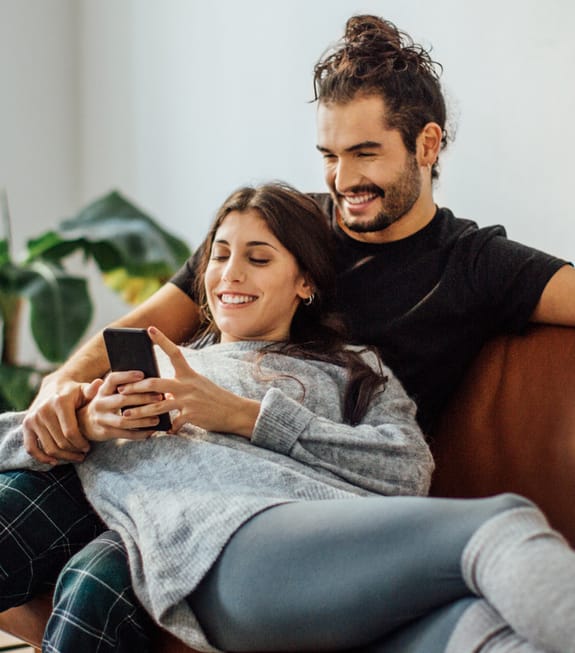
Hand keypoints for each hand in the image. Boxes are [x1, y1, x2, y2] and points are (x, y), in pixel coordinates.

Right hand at [22, 375, 96, 463]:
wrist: (53, 386)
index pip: (70, 432)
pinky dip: (41, 458)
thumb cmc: (74, 392)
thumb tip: (100, 383)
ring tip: (75, 457)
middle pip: (60, 442)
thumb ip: (93, 390)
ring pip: (48, 448)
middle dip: (74, 451)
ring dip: (63, 457)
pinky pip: (31, 447)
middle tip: (83, 454)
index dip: (81, 443)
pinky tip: (55, 462)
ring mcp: (33, 418)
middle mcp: (44, 410)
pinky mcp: (26, 425)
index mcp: (60, 402)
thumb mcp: (84, 389)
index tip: (88, 447)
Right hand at [77, 371, 166, 440]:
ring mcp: (102, 419)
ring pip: (125, 420)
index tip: (142, 374)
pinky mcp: (106, 432)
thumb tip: (144, 377)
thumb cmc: (105, 403)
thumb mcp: (106, 392)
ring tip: (157, 418)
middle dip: (142, 398)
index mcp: (102, 390)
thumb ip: (119, 385)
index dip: (127, 376)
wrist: (84, 423)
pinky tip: (151, 431)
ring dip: (143, 420)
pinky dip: (140, 433)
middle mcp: (100, 403)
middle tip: (160, 397)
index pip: (113, 379)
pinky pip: (125, 434)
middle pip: (122, 400)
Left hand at [118, 327, 260, 436]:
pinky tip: (162, 432)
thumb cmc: (215, 398)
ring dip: (139, 411)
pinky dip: (167, 429)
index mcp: (189, 374)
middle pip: (155, 383)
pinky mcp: (192, 415)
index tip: (149, 329)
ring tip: (126, 415)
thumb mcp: (198, 385)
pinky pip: (174, 423)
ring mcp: (189, 400)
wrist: (234, 411)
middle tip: (120, 390)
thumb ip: (180, 385)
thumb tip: (161, 391)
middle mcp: (187, 385)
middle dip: (135, 387)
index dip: (161, 340)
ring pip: (158, 405)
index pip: (174, 352)